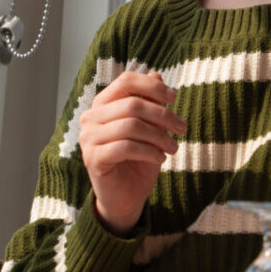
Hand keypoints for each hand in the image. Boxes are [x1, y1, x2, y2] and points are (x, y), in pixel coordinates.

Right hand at [78, 70, 184, 235]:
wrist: (126, 197)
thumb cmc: (138, 160)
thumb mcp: (150, 128)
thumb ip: (150, 102)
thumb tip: (156, 74)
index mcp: (102, 105)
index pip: (125, 81)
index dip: (152, 86)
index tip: (174, 97)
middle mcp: (90, 118)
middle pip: (132, 105)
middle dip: (163, 115)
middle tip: (182, 128)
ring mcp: (89, 139)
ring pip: (130, 126)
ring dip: (159, 136)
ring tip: (173, 147)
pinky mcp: (93, 159)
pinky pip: (126, 147)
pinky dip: (149, 151)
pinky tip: (161, 158)